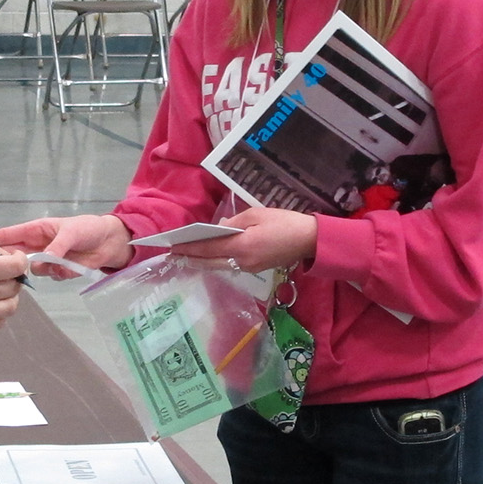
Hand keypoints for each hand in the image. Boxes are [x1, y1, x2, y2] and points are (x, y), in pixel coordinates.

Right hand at [0, 215, 130, 277]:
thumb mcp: (71, 232)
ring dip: (43, 270)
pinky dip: (60, 274)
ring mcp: (47, 259)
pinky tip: (71, 268)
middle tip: (12, 268)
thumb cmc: (88, 228)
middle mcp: (37, 245)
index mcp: (35, 230)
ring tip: (58, 264)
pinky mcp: (58, 270)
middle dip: (13, 262)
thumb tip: (43, 260)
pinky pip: (51, 276)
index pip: (9, 235)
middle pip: (15, 256)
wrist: (110, 242)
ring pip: (32, 270)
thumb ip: (56, 246)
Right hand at [0, 240, 26, 330]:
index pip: (14, 267)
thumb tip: (8, 257)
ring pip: (10, 307)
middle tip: (5, 271)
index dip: (21, 260)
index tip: (17, 257)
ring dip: (11, 296)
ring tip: (0, 288)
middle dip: (14, 276)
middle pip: (13, 287)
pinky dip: (0, 312)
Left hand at [173, 206, 316, 273]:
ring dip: (202, 261)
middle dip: (190, 257)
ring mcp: (249, 268)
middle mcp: (242, 262)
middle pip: (210, 262)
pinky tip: (208, 256)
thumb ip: (234, 222)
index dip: (189, 248)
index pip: (208, 248)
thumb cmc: (285, 222)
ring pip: (219, 265)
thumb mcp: (257, 214)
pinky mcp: (256, 268)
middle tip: (172, 255)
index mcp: (242, 246)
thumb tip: (217, 229)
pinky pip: (229, 265)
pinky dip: (215, 261)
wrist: (310, 240)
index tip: (172, 246)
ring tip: (186, 256)